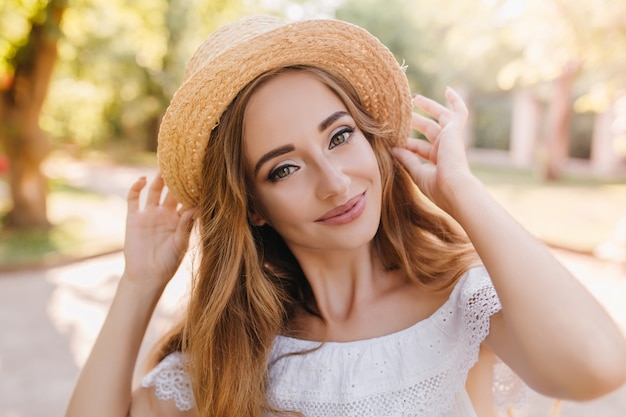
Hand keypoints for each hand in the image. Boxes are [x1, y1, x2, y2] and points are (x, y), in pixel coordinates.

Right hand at [122, 173, 194, 290]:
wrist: (146, 276)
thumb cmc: (168, 263)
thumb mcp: (180, 244)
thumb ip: (186, 226)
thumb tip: (195, 207)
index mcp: (179, 221)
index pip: (187, 200)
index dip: (192, 189)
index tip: (200, 175)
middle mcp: (165, 215)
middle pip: (171, 192)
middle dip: (176, 179)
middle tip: (183, 163)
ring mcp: (149, 215)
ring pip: (154, 191)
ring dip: (158, 180)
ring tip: (164, 166)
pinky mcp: (133, 218)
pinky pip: (133, 199)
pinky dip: (136, 188)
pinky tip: (141, 179)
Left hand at [392, 87, 474, 215]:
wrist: (453, 188)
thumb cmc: (436, 187)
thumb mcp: (417, 173)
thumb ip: (407, 160)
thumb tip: (394, 149)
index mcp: (438, 162)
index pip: (420, 148)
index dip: (407, 144)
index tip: (393, 141)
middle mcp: (446, 150)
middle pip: (429, 130)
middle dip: (416, 122)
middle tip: (403, 113)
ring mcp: (452, 140)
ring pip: (441, 118)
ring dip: (429, 107)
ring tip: (415, 99)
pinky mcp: (455, 131)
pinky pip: (459, 112)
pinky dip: (456, 100)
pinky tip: (448, 89)